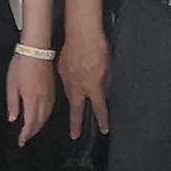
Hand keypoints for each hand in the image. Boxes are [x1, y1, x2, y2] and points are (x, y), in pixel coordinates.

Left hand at [5, 53, 53, 142]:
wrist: (36, 51)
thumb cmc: (21, 66)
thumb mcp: (11, 84)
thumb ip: (13, 103)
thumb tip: (13, 119)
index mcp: (32, 100)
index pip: (30, 123)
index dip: (26, 134)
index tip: (21, 142)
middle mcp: (43, 100)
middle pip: (39, 122)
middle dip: (32, 132)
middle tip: (26, 139)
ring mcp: (50, 95)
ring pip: (46, 116)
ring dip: (39, 126)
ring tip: (32, 131)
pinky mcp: (53, 90)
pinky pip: (50, 109)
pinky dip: (45, 117)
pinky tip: (42, 117)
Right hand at [62, 18, 112, 132]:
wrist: (82, 34)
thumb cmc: (99, 49)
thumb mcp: (109, 68)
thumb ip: (106, 82)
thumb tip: (103, 91)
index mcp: (93, 88)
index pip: (99, 108)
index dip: (102, 120)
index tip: (104, 130)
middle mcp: (78, 87)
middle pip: (77, 110)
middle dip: (76, 124)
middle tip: (75, 136)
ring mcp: (67, 79)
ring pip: (70, 95)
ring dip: (73, 102)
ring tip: (75, 110)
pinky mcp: (61, 70)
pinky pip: (65, 82)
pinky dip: (69, 85)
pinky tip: (72, 83)